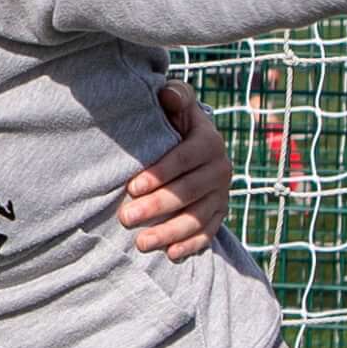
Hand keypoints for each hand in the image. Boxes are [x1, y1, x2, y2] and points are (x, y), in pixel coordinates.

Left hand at [118, 81, 229, 260]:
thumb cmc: (173, 123)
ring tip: (141, 243)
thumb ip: (174, 97)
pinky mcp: (219, 214)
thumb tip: (167, 93)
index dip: (159, 173)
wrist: (193, 146)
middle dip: (156, 206)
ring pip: (197, 217)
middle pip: (188, 192)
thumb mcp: (176, 105)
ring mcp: (221, 194)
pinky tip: (170, 254)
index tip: (131, 187)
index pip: (185, 159)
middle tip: (125, 217)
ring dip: (169, 232)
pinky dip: (190, 245)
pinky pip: (208, 233)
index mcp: (208, 141)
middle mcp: (220, 169)